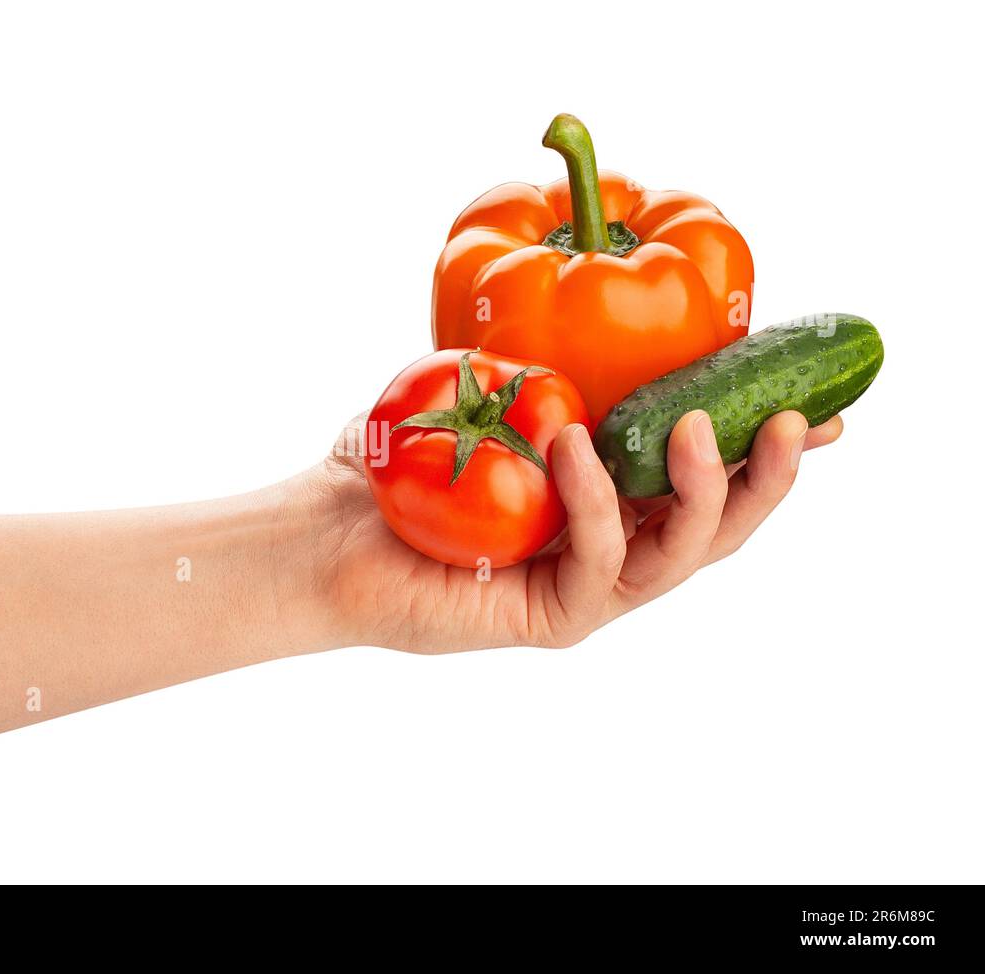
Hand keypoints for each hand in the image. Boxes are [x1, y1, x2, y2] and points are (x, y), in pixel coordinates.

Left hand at [307, 410, 841, 651]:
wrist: (321, 526)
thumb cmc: (400, 458)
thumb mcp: (490, 390)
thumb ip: (554, 363)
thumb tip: (604, 302)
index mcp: (611, 501)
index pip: (707, 477)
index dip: (771, 448)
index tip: (823, 402)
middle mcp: (610, 549)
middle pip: (719, 526)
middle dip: (768, 474)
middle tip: (796, 419)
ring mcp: (584, 591)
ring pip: (681, 557)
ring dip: (703, 490)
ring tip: (698, 426)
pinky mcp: (549, 619)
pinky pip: (599, 565)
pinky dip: (598, 503)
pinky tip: (578, 448)